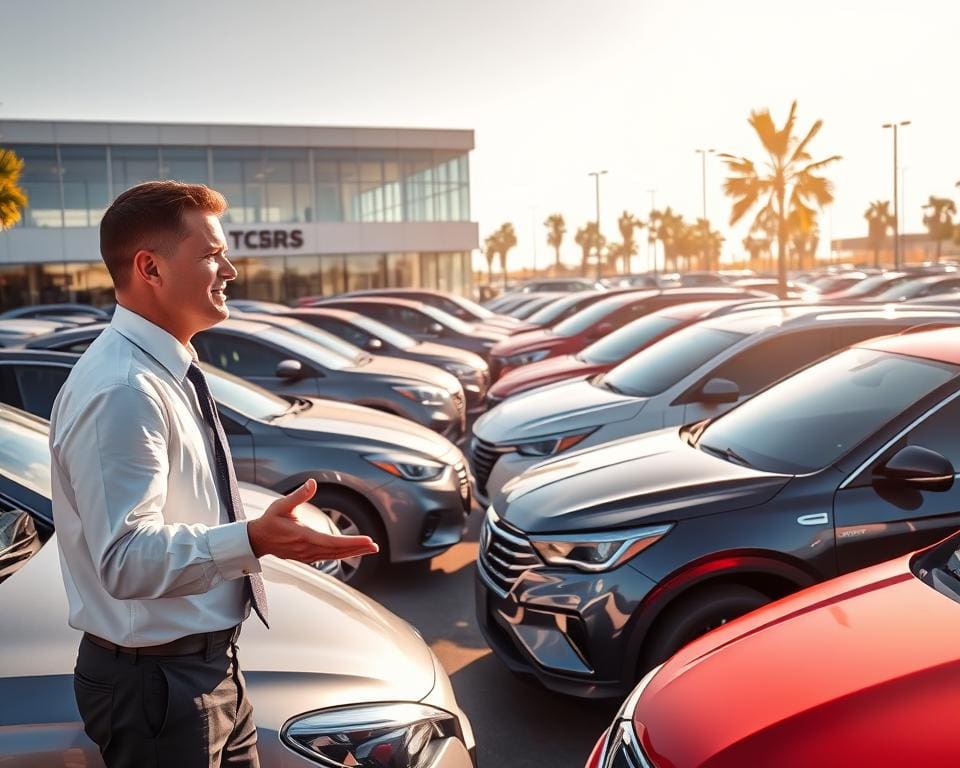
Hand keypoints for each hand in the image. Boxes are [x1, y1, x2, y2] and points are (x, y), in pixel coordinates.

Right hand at [246, 479, 379, 562]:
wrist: (257, 539)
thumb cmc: (270, 520)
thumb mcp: (281, 505)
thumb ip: (298, 495)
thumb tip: (312, 483)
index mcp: (303, 536)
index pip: (332, 542)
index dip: (352, 542)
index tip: (367, 540)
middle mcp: (307, 549)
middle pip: (337, 551)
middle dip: (357, 548)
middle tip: (374, 546)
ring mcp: (307, 555)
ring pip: (334, 556)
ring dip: (352, 552)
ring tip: (368, 548)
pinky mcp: (307, 557)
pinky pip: (328, 557)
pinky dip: (342, 554)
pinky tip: (352, 551)